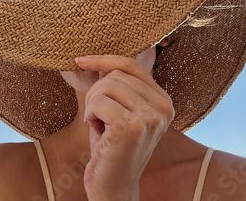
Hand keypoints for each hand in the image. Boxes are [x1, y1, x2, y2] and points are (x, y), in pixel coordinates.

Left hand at [75, 54, 174, 198]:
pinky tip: (98, 133)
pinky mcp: (131, 128)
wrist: (113, 187)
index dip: (104, 60)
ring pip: (106, 85)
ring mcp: (150, 118)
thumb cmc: (112, 146)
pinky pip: (97, 102)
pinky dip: (90, 115)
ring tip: (100, 125)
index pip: (132, 65)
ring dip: (92, 104)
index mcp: (164, 101)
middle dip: (97, 92)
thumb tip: (99, 57)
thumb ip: (119, 84)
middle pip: (116, 75)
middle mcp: (163, 108)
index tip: (80, 60)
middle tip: (98, 117)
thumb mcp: (121, 109)